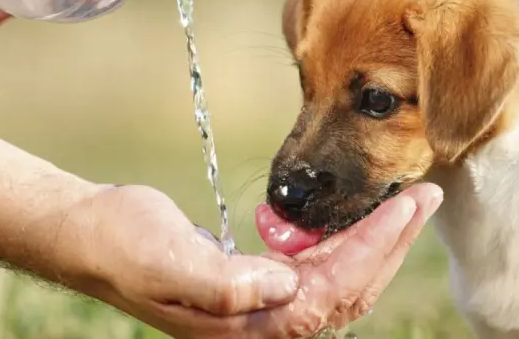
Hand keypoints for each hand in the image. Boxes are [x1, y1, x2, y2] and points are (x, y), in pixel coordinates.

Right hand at [79, 183, 440, 338]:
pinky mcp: (258, 283)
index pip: (330, 288)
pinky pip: (319, 267)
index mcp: (246, 323)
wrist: (93, 237)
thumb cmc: (123, 244)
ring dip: (377, 240)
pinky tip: (361, 220)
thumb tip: (283, 287)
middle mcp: (262, 321)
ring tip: (407, 204)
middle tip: (425, 196)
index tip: (406, 205)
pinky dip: (347, 242)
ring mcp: (262, 304)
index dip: (373, 246)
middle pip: (348, 287)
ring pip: (341, 278)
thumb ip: (223, 285)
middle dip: (392, 241)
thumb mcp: (164, 260)